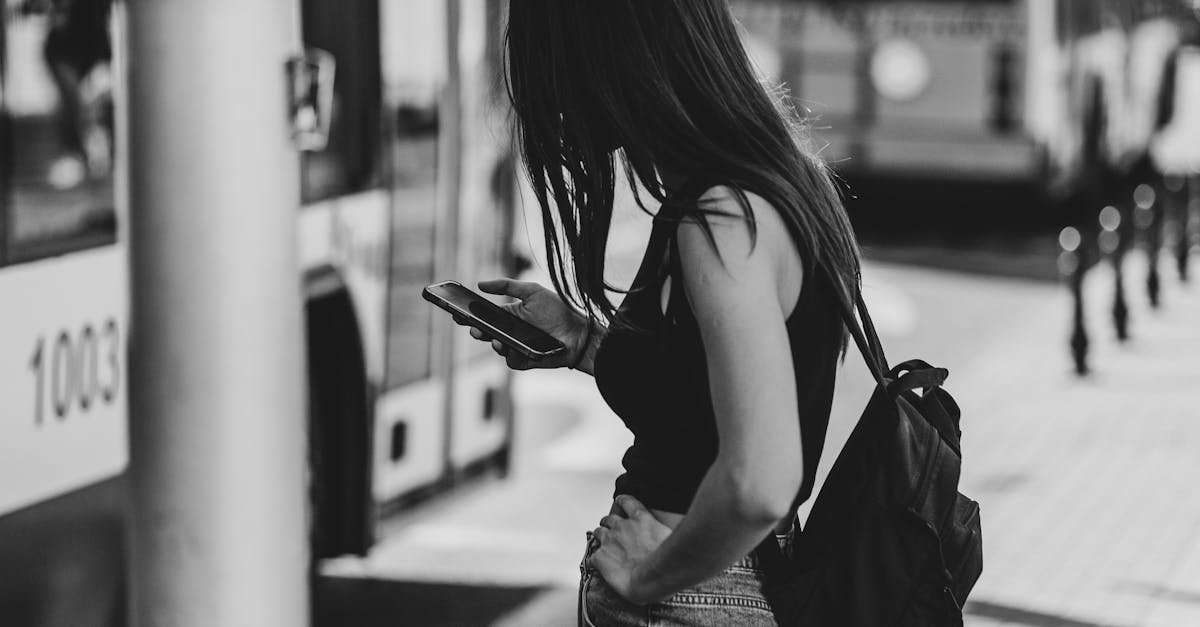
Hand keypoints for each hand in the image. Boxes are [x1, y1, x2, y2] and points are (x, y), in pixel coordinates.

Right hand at [452, 278, 592, 370]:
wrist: (579, 332)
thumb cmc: (558, 310)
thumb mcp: (532, 291)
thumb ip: (507, 285)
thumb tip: (479, 284)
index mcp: (509, 315)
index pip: (484, 316)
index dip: (470, 315)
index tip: (457, 312)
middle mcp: (510, 332)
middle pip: (486, 333)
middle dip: (477, 331)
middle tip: (474, 328)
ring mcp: (517, 347)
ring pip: (497, 349)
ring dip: (494, 344)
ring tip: (494, 339)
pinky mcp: (525, 360)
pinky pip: (512, 361)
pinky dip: (510, 355)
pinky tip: (511, 348)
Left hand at [588, 495, 672, 604]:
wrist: (652, 579)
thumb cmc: (668, 561)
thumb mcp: (673, 537)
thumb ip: (665, 530)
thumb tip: (672, 531)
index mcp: (641, 518)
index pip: (626, 501)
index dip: (622, 502)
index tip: (620, 503)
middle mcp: (622, 526)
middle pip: (609, 518)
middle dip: (610, 524)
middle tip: (614, 534)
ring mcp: (609, 540)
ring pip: (598, 532)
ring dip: (601, 538)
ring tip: (605, 548)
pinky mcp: (600, 557)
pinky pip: (593, 556)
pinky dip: (596, 560)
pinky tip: (601, 567)